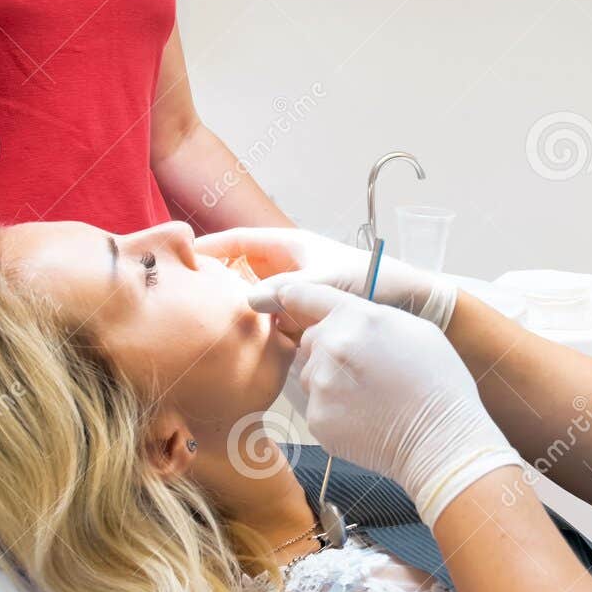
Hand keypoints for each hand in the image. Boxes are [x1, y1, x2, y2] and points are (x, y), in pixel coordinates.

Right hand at [194, 227, 457, 330]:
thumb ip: (287, 291)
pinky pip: (273, 327)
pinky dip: (259, 336)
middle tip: (186, 301)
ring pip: (255, 304)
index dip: (209, 247)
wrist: (412, 306)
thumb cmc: (376, 281)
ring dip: (237, 315)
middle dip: (217, 285)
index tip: (180, 257)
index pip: (239, 241)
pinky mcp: (305, 323)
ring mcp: (296, 296)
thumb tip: (247, 303)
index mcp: (291, 247)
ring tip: (208, 329)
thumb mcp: (327, 282)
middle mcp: (290, 270)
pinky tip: (245, 350)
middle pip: (240, 274)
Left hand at [258, 282, 525, 525]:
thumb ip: (370, 316)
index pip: (305, 294)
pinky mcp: (316, 418)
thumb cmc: (437, 383)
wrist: (441, 439)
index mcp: (356, 316)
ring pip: (311, 375)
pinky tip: (364, 417)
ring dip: (330, 381)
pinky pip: (316, 406)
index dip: (289, 295)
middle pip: (309, 340)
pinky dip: (334, 411)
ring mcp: (321, 384)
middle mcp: (332, 345)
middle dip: (328, 350)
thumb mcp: (413, 330)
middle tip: (365, 370)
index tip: (275, 296)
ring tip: (369, 396)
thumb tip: (346, 317)